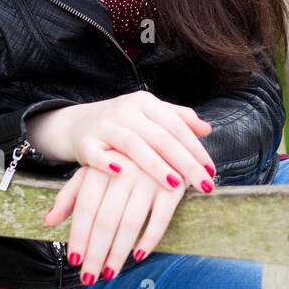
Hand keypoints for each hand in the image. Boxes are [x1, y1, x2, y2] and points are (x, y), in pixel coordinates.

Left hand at [43, 162, 184, 283]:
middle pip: (106, 219)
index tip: (74, 260)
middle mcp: (125, 170)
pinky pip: (160, 219)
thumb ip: (70, 195)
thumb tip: (49, 221)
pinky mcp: (174, 186)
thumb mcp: (93, 170)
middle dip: (96, 252)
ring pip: (131, 223)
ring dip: (119, 252)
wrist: (162, 136)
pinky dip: (149, 239)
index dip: (79, 236)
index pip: (85, 207)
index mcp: (102, 166)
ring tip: (110, 272)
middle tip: (88, 277)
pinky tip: (138, 255)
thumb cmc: (120, 161)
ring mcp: (151, 178)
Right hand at [66, 90, 217, 193]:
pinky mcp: (85, 142)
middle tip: (204, 185)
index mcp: (145, 102)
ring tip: (175, 185)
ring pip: (134, 145)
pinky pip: (96, 154)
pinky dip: (107, 163)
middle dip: (186, 163)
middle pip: (161, 137)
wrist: (77, 123)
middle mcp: (126, 110)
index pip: (177, 126)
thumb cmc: (123, 124)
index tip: (211, 170)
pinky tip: (122, 174)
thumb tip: (207, 129)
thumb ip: (178, 119)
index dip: (196, 148)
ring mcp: (105, 125)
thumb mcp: (150, 115)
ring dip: (155, 166)